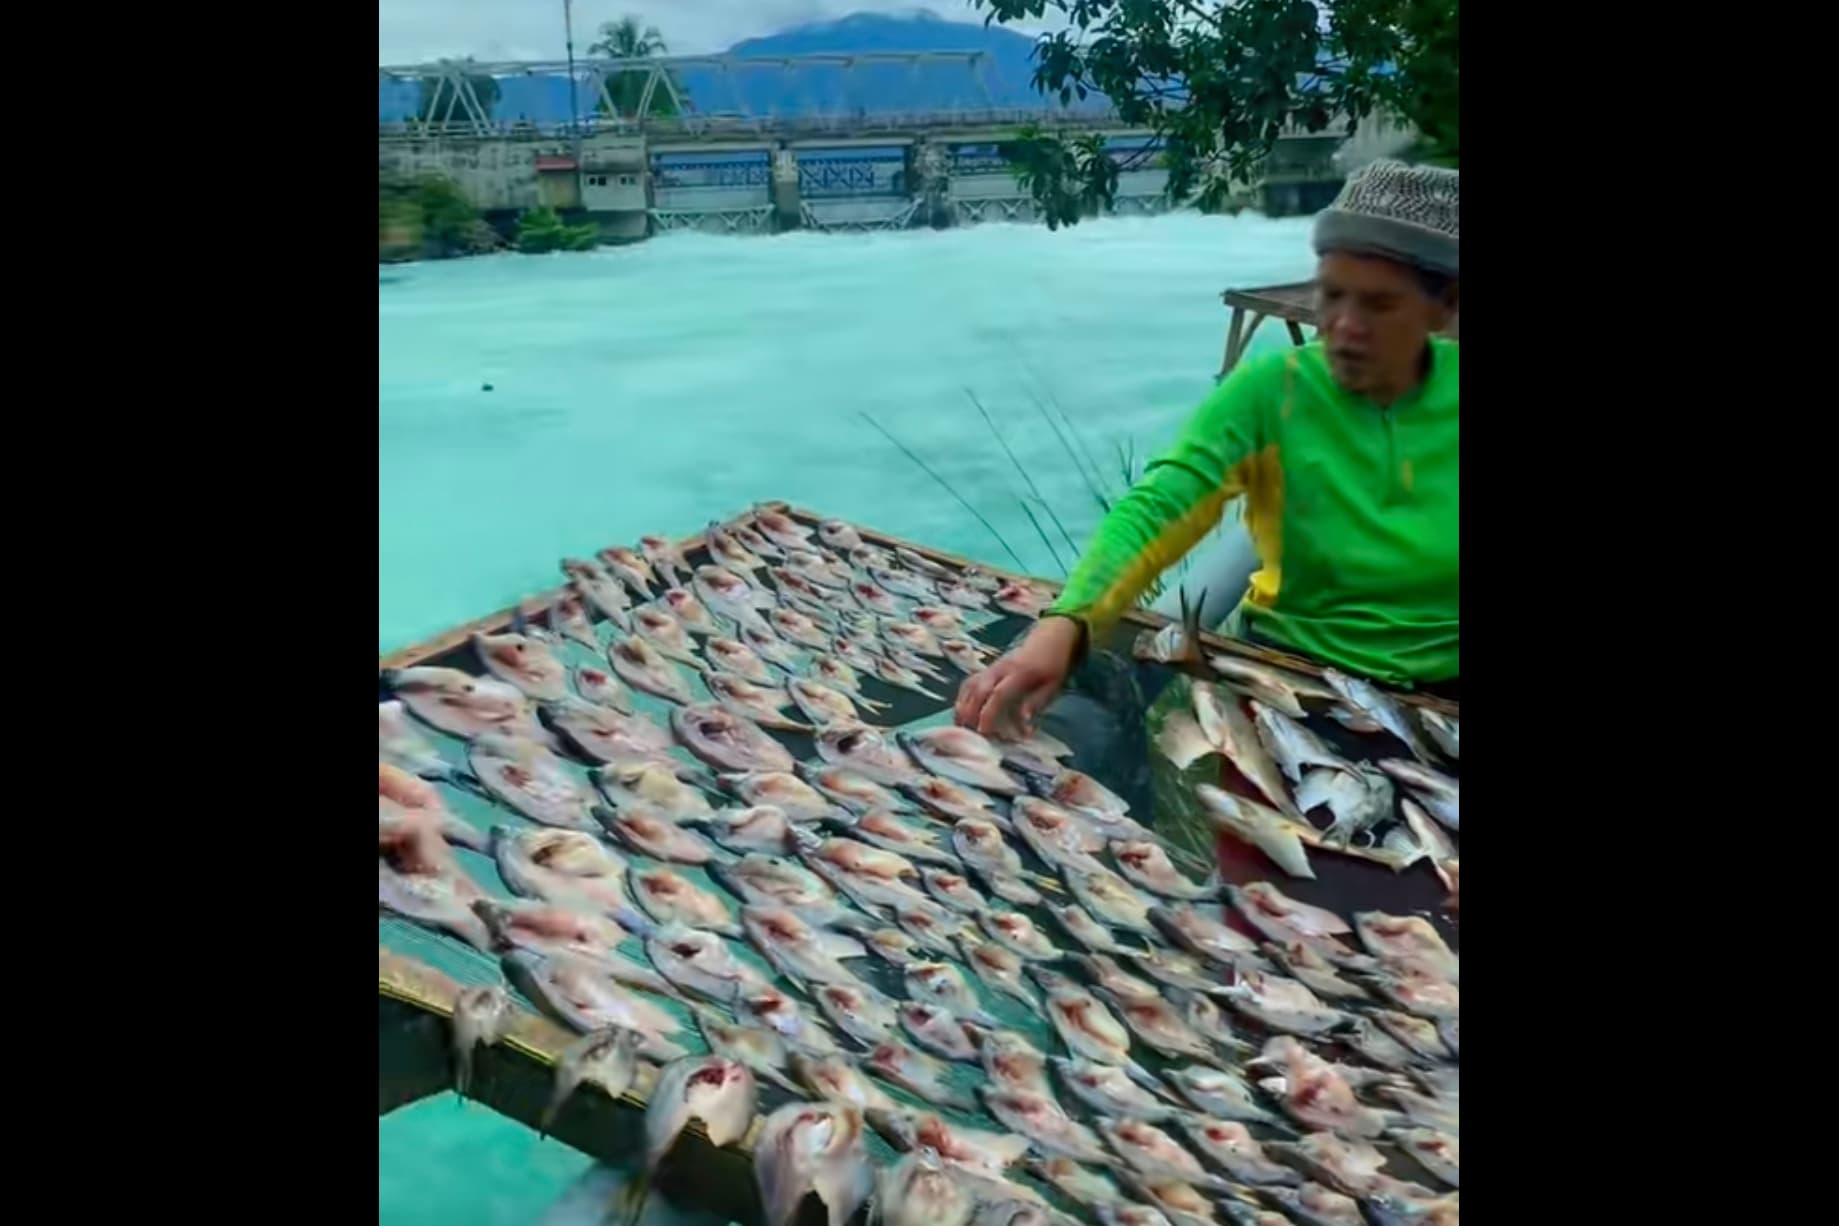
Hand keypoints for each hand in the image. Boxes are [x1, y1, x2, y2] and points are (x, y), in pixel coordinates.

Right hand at [954, 616, 1082, 737]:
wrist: (1050, 638)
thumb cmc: (1053, 665)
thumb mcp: (1053, 685)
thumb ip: (1037, 701)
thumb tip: (1024, 719)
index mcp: (1019, 673)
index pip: (999, 694)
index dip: (989, 713)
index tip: (983, 731)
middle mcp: (1001, 668)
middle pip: (978, 689)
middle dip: (970, 712)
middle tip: (968, 732)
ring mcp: (992, 667)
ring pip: (970, 684)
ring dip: (962, 705)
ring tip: (959, 725)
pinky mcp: (988, 668)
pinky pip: (970, 681)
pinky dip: (962, 696)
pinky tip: (961, 711)